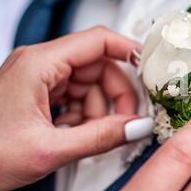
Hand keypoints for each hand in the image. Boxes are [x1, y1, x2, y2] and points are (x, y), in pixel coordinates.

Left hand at [0, 27, 150, 190]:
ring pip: (90, 85)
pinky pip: (77, 98)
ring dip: (99, 111)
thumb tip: (137, 127)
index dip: (129, 50)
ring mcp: (40, 79)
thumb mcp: (49, 150)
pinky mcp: (40, 94)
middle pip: (98, 66)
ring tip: (89, 136)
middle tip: (126, 121)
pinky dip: (84, 116)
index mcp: (39, 64)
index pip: (97, 41)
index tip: (151, 66)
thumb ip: (100, 138)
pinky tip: (74, 135)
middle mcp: (40, 65)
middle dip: (116, 95)